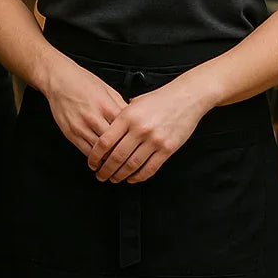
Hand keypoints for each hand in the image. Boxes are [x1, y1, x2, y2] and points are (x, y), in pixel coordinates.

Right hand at [43, 58, 126, 156]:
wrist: (59, 80)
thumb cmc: (83, 82)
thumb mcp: (107, 89)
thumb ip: (120, 105)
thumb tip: (133, 119)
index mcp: (106, 105)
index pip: (125, 128)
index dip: (132, 138)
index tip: (136, 143)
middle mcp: (93, 117)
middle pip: (113, 142)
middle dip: (122, 151)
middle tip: (128, 156)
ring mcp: (81, 126)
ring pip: (100, 151)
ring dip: (109, 158)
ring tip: (116, 162)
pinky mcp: (71, 133)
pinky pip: (86, 151)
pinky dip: (95, 158)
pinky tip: (101, 159)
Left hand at [87, 79, 207, 184]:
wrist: (186, 97)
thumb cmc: (159, 99)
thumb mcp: (136, 103)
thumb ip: (121, 116)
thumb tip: (107, 132)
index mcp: (128, 116)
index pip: (105, 141)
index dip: (95, 156)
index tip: (92, 163)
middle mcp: (140, 129)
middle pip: (116, 157)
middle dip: (105, 170)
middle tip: (100, 175)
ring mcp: (154, 140)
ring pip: (132, 165)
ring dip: (120, 176)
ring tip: (114, 179)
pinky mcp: (167, 149)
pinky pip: (149, 168)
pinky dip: (138, 177)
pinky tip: (132, 178)